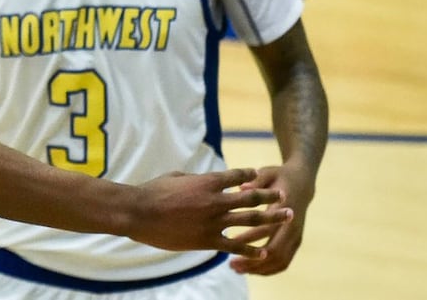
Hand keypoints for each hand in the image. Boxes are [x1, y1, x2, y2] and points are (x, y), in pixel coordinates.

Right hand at [123, 168, 290, 256]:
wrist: (140, 213)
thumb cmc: (154, 191)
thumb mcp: (177, 177)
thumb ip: (196, 180)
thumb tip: (204, 181)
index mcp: (207, 182)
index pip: (235, 176)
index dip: (248, 174)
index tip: (257, 174)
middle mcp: (216, 200)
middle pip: (250, 198)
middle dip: (269, 196)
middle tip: (284, 195)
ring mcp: (213, 222)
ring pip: (249, 220)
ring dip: (270, 218)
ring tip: (286, 217)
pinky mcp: (207, 241)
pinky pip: (234, 246)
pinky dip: (249, 249)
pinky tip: (261, 252)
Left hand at [231, 164, 313, 274]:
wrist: (302, 183)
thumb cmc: (279, 177)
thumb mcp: (268, 172)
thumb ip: (256, 181)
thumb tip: (241, 188)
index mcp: (286, 209)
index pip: (267, 229)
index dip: (249, 239)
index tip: (230, 242)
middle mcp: (293, 227)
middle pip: (274, 252)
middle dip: (252, 261)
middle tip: (231, 265)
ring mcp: (296, 237)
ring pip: (280, 261)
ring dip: (259, 269)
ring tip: (237, 270)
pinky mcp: (295, 243)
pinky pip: (284, 262)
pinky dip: (268, 269)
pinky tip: (251, 270)